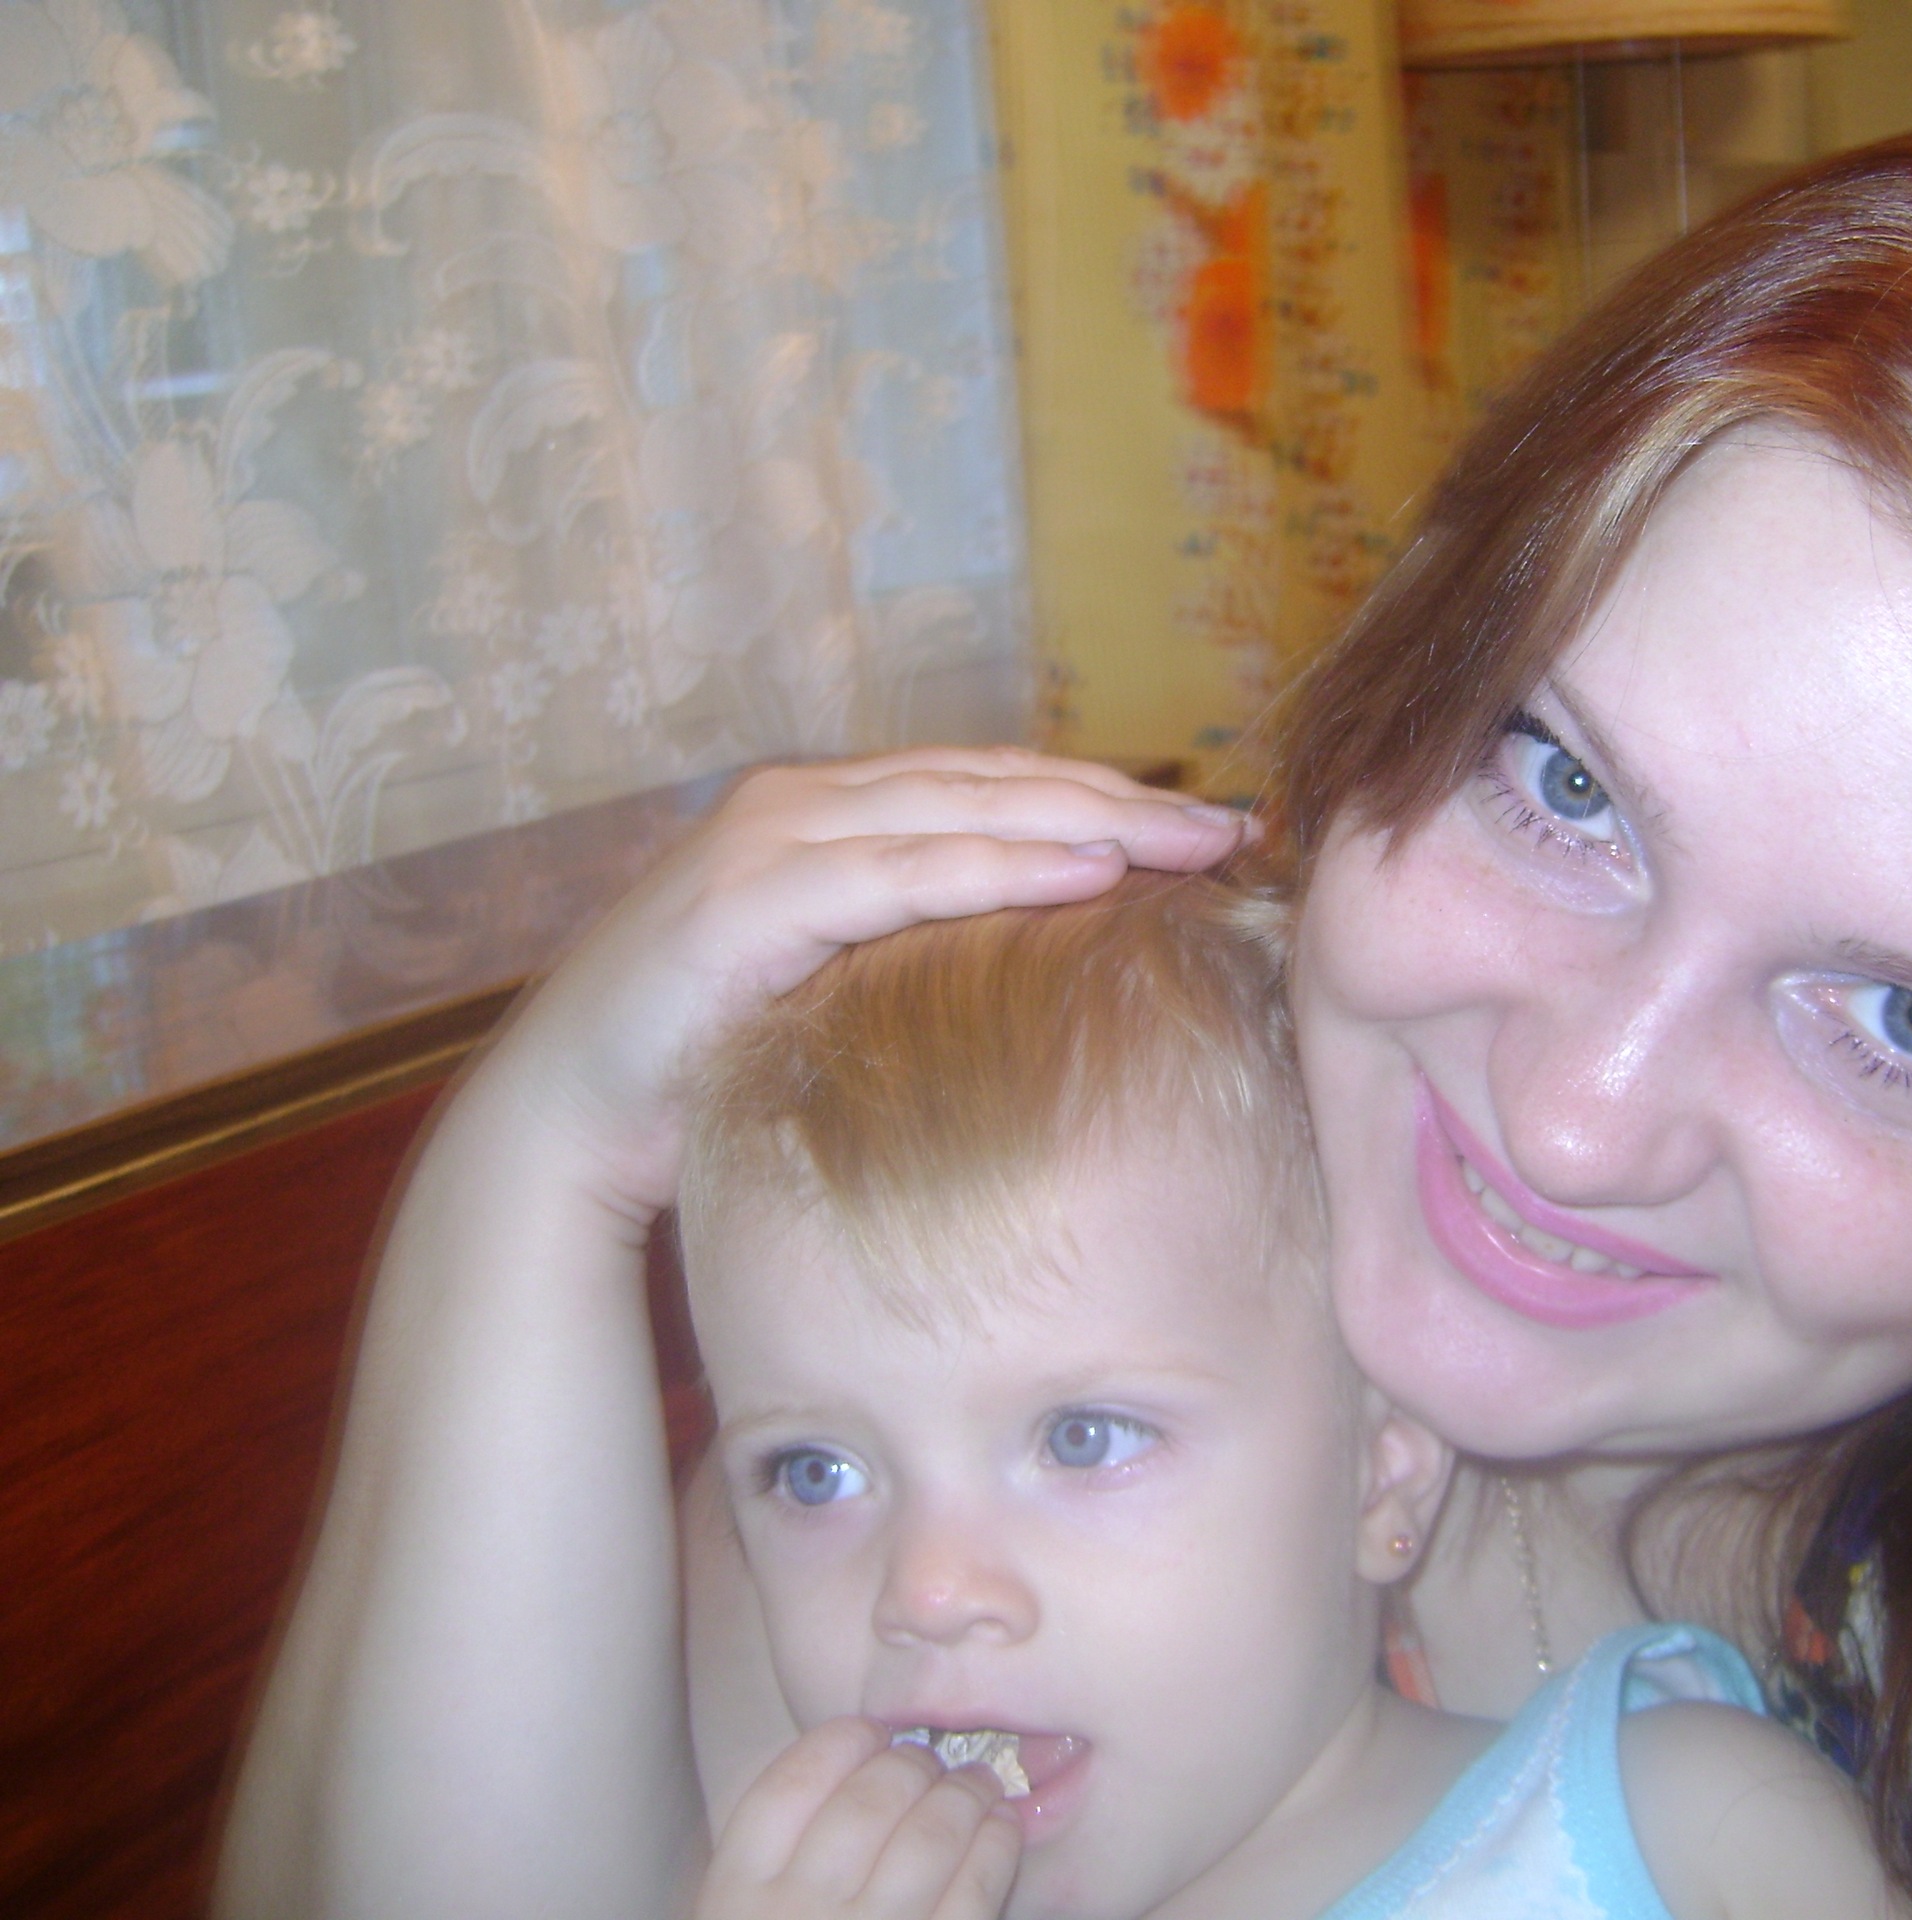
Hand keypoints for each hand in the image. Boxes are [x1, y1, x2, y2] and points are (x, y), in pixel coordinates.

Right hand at [472, 749, 1246, 1221]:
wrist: (575, 1115)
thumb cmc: (722, 1060)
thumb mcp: (849, 989)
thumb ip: (929, 953)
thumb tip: (1063, 977)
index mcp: (837, 810)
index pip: (1001, 788)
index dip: (1111, 800)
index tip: (1218, 833)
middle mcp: (805, 801)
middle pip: (999, 784)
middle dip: (1126, 801)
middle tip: (1240, 829)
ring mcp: (771, 839)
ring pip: (960, 810)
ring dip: (1086, 820)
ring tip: (1190, 842)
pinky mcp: (745, 899)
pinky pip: (896, 873)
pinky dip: (996, 868)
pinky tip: (1087, 873)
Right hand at [693, 1720, 1022, 1919]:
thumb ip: (776, 1870)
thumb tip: (853, 1772)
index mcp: (732, 1905)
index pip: (784, 1788)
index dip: (836, 1746)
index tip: (866, 1734)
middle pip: (867, 1799)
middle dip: (911, 1764)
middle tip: (930, 1762)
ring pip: (929, 1832)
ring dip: (964, 1794)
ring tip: (977, 1786)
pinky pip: (974, 1887)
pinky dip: (995, 1844)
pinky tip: (1000, 1831)